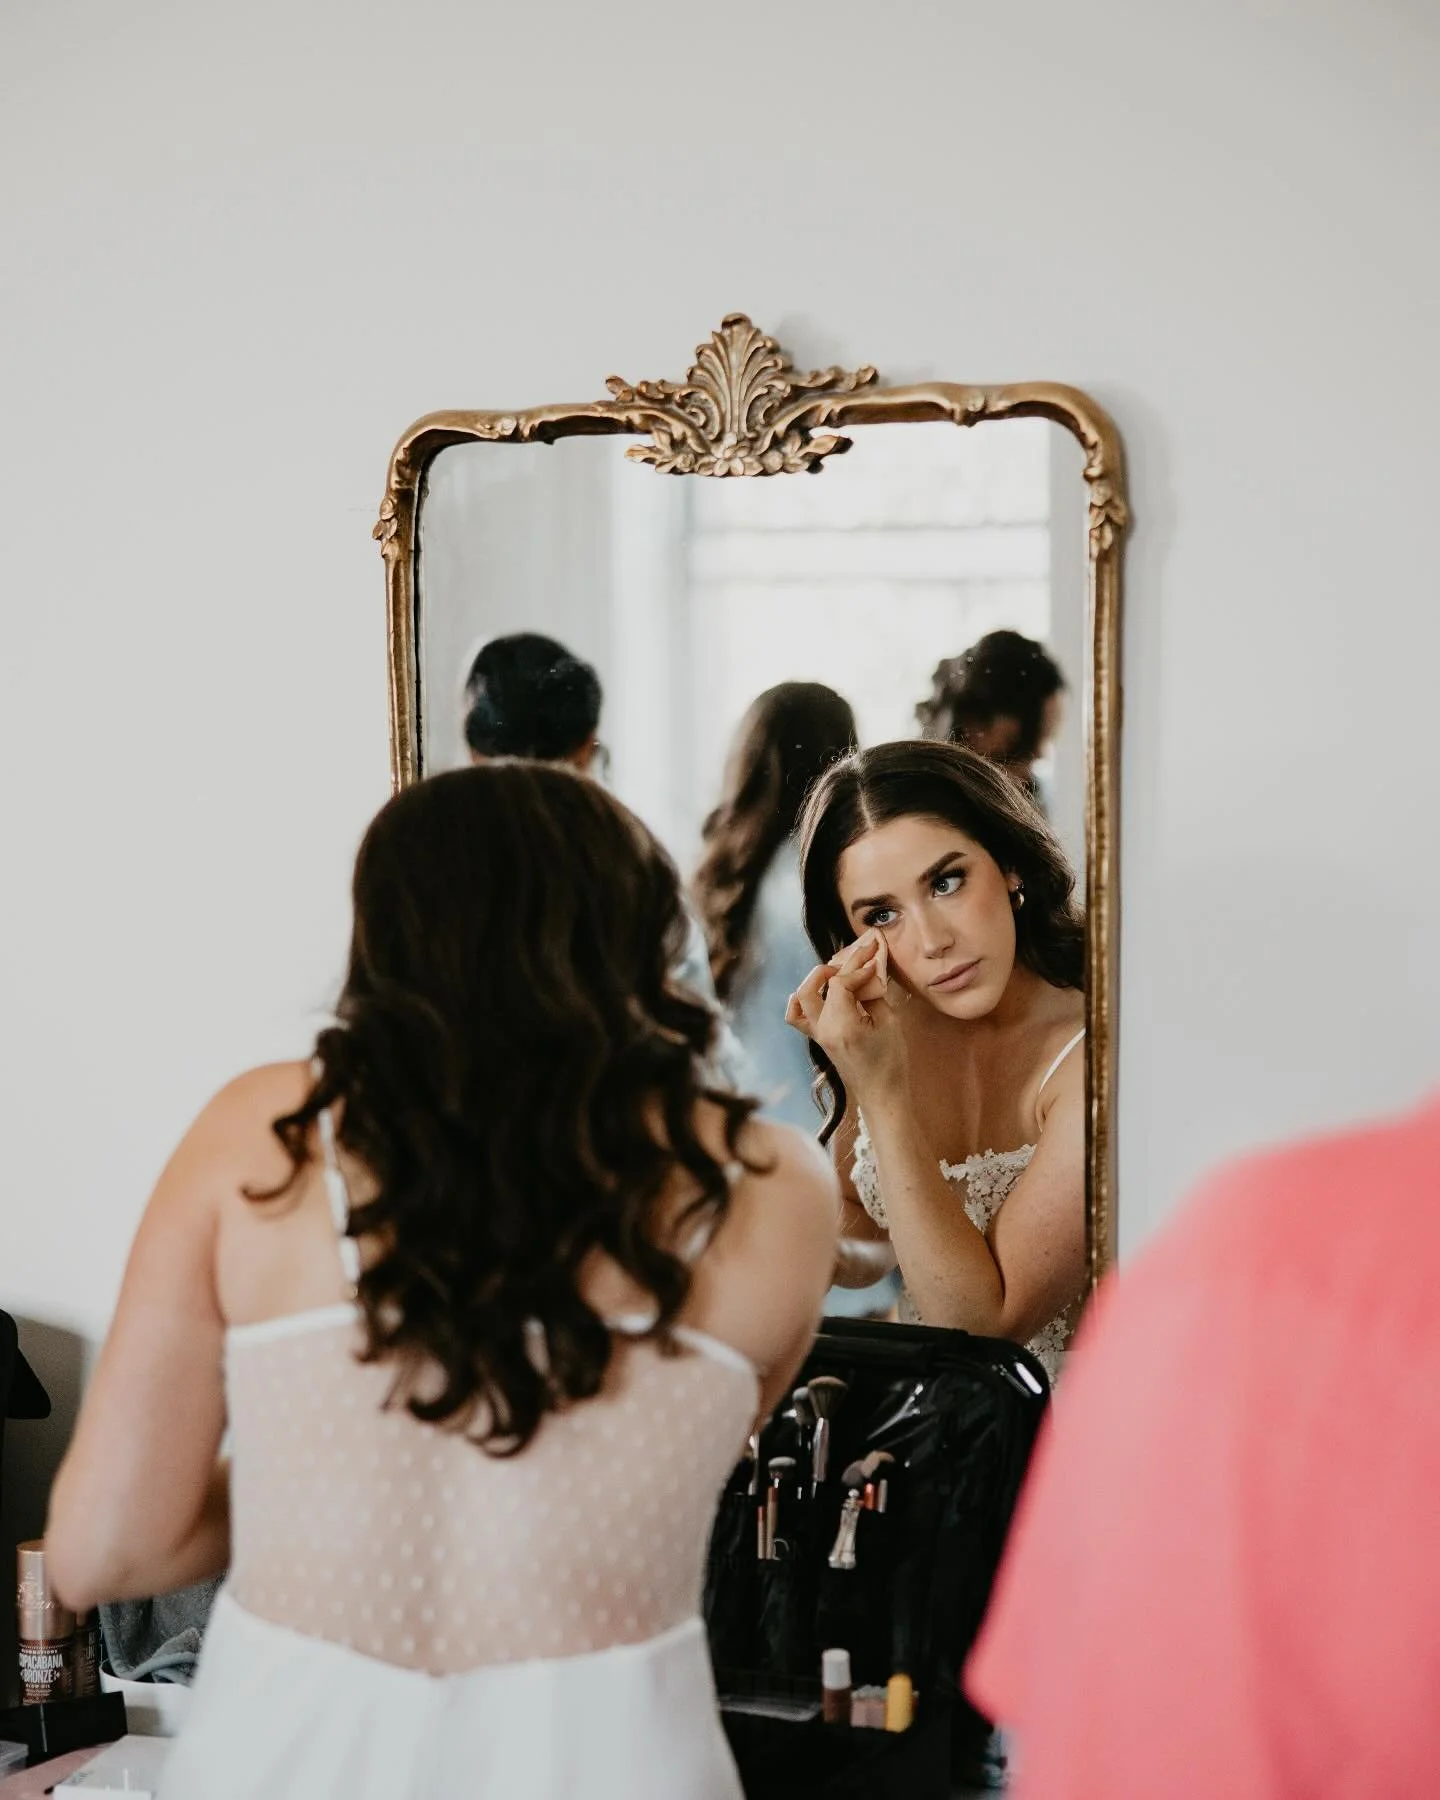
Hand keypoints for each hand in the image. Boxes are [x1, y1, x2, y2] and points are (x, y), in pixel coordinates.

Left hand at [785, 931, 907, 1100]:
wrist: (881, 1095)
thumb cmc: (891, 1062)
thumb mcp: (890, 1023)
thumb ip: (874, 995)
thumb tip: (867, 975)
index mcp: (842, 1025)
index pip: (840, 984)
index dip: (858, 969)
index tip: (874, 962)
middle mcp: (823, 1029)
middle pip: (815, 986)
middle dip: (835, 967)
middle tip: (856, 959)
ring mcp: (817, 1035)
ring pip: (800, 999)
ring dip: (814, 980)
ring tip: (835, 974)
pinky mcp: (818, 1039)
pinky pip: (798, 1017)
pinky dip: (802, 1000)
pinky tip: (820, 993)